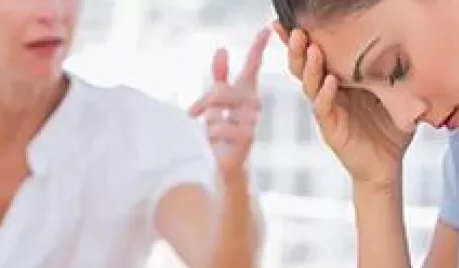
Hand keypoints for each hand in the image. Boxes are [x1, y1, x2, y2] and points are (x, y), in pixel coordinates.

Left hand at [190, 28, 270, 178]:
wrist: (227, 168)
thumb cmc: (223, 136)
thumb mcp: (217, 104)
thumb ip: (220, 77)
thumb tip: (222, 49)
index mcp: (246, 95)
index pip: (252, 68)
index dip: (257, 48)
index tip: (265, 30)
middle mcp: (253, 106)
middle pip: (224, 90)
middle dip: (206, 101)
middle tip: (192, 112)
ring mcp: (252, 123)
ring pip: (219, 110)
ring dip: (208, 123)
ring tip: (212, 135)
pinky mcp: (246, 139)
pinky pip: (220, 127)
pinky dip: (211, 136)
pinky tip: (218, 145)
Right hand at [273, 23, 412, 189]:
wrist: (387, 165)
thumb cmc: (390, 126)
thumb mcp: (394, 91)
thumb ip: (393, 69)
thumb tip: (411, 39)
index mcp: (339, 79)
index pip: (316, 54)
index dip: (302, 38)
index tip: (288, 20)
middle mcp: (327, 92)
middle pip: (304, 65)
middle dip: (297, 47)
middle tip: (296, 30)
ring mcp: (327, 110)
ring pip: (309, 84)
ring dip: (309, 67)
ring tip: (312, 50)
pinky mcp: (331, 129)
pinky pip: (323, 109)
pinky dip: (325, 95)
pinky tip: (329, 82)